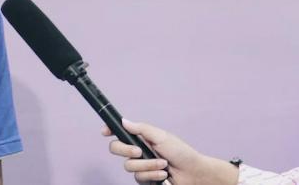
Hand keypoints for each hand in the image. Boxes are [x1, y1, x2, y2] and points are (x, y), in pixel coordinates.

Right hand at [101, 119, 238, 184]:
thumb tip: (123, 121)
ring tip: (163, 166)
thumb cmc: (181, 152)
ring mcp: (141, 166)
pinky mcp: (145, 179)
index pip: (119, 132)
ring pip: (129, 166)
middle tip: (139, 151)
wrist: (194, 174)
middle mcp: (138, 151)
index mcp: (141, 138)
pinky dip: (152, 176)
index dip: (109, 130)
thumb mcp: (162, 136)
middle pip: (116, 149)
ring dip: (147, 166)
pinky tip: (163, 176)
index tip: (105, 132)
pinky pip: (139, 179)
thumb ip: (141, 129)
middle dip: (127, 150)